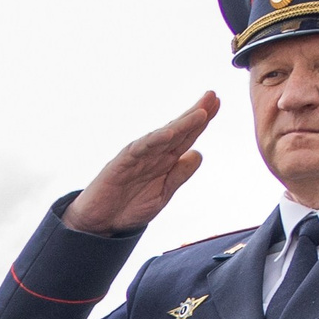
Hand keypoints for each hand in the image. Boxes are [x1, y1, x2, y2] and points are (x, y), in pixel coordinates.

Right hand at [62, 92, 220, 234]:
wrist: (100, 223)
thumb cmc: (129, 207)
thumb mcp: (163, 194)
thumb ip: (179, 175)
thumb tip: (198, 154)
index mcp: (164, 161)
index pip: (187, 137)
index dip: (202, 121)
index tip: (217, 103)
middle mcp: (153, 154)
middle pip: (178, 130)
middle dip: (196, 113)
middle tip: (212, 95)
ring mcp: (138, 157)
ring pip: (163, 136)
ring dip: (182, 124)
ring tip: (201, 113)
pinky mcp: (122, 163)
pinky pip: (141, 148)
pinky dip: (155, 140)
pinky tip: (171, 133)